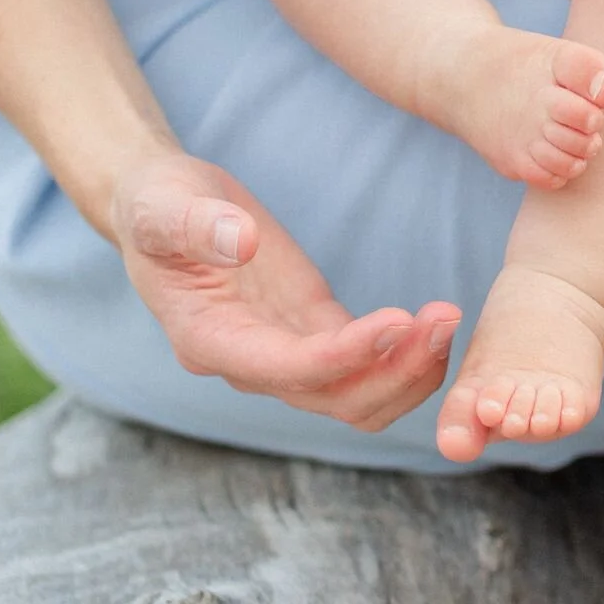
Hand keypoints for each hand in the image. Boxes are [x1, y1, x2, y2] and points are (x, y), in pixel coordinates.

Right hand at [111, 153, 460, 430]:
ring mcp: (286, 354)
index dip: (345, 355)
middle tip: (443, 317)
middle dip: (395, 371)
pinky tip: (438, 320)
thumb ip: (192, 224)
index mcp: (210, 342)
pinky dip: (407, 355)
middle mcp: (251, 365)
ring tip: (448, 318)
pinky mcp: (314, 332)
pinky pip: (369, 367)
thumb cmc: (156, 204)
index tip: (397, 320)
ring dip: (410, 372)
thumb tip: (243, 243)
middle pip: (336, 401)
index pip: (287, 369)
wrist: (165, 208)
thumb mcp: (161, 203)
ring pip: (360, 398)